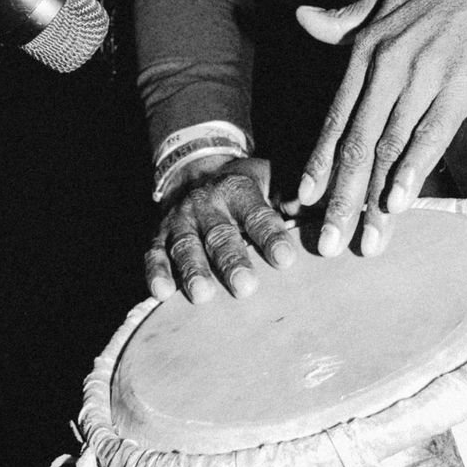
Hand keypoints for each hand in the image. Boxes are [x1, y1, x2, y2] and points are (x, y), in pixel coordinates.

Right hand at [145, 155, 296, 302]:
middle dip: (231, 261)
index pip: (256, 213)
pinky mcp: (160, 237)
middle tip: (246, 286)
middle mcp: (206, 203)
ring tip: (203, 294)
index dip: (270, 235)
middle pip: (220, 234)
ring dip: (193, 270)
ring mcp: (181, 221)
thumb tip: (312, 206)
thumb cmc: (247, 189)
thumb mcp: (272, 179)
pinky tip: (162, 293)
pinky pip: (154, 254)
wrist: (196, 172)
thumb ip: (292, 193)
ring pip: (186, 246)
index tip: (285, 259)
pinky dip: (156, 273)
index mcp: (238, 189)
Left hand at [295, 0, 466, 260]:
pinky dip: (413, 170)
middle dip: (338, 196)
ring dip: (374, 198)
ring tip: (364, 242)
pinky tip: (398, 202)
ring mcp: (425, 73)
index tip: (299, 201)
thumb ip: (348, 19)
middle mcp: (388, 63)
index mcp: (368, 46)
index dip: (317, 162)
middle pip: (356, 141)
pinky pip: (431, 133)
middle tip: (326, 243)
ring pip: (390, 146)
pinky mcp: (463, 82)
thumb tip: (302, 19)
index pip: (336, 116)